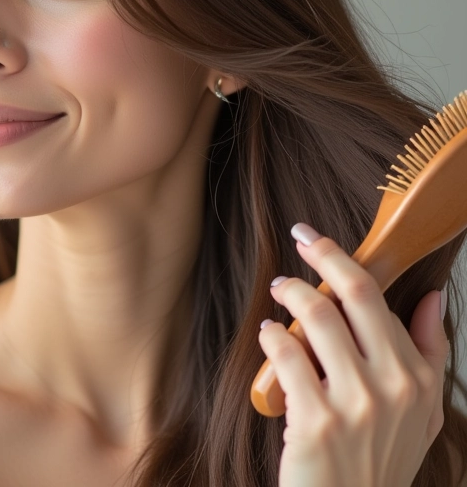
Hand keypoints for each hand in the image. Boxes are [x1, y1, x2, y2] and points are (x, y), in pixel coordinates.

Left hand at [258, 222, 448, 486]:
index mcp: (418, 379)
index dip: (344, 261)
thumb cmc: (379, 459)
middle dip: (323, 254)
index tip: (318, 241)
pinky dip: (272, 335)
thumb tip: (433, 297)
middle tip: (300, 240)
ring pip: (317, 316)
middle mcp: (393, 387)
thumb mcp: (424, 413)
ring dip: (290, 291)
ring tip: (279, 289)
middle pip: (355, 293)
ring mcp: (355, 405)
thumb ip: (430, 352)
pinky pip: (286, 355)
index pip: (380, 299)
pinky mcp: (315, 421)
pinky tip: (268, 333)